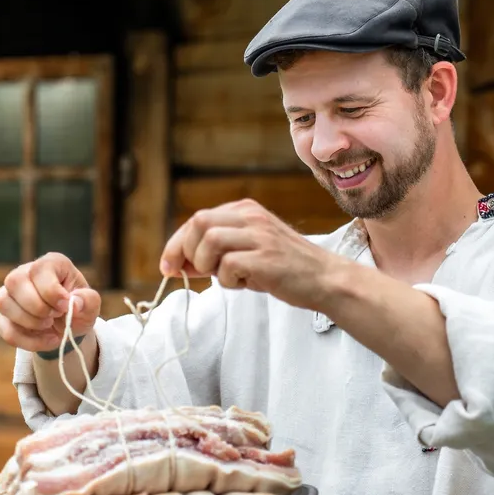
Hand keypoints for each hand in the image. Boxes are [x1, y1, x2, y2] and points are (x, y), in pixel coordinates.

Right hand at [0, 252, 101, 352]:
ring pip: (3, 303)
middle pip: (15, 282)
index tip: (65, 307)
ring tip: (49, 326)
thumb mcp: (91, 305)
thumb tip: (74, 304)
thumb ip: (88, 301)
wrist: (68, 326)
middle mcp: (24, 272)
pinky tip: (45, 340)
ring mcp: (9, 292)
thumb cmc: (78, 308)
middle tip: (55, 316)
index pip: (39, 269)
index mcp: (50, 264)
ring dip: (29, 322)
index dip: (51, 291)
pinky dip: (26, 341)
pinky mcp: (1, 313)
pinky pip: (4, 328)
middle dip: (37, 307)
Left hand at [159, 198, 340, 309]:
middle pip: (198, 223)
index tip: (168, 266)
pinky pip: (227, 266)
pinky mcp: (266, 258)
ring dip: (206, 265)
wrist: (325, 279)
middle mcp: (251, 217)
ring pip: (209, 240)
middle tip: (193, 273)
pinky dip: (227, 281)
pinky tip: (244, 283)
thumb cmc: (283, 268)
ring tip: (225, 276)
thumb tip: (176, 263)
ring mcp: (260, 236)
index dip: (176, 244)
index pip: (197, 219)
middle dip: (186, 251)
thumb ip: (216, 252)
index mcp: (245, 210)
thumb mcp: (248, 250)